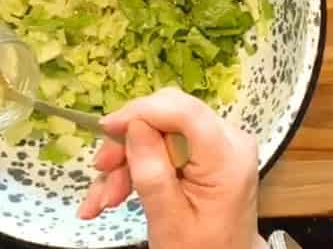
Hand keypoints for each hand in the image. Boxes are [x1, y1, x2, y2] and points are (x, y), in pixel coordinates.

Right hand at [78, 88, 265, 248]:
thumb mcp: (169, 221)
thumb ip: (152, 172)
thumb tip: (134, 125)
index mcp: (228, 158)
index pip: (186, 112)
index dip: (142, 111)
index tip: (107, 129)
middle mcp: (230, 140)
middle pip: (169, 115)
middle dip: (129, 142)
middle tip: (102, 171)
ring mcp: (220, 143)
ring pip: (161, 128)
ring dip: (128, 159)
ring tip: (105, 199)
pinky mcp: (208, 150)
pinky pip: (167, 143)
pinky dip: (139, 164)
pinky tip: (115, 193)